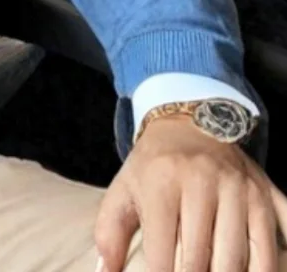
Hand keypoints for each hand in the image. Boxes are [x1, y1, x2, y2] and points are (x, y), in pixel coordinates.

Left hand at [95, 115, 286, 271]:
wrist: (189, 122)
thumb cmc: (153, 167)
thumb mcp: (123, 190)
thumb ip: (109, 233)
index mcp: (163, 183)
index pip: (162, 255)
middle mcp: (204, 182)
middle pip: (203, 262)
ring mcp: (241, 189)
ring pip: (243, 260)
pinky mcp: (267, 194)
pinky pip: (280, 240)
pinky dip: (271, 268)